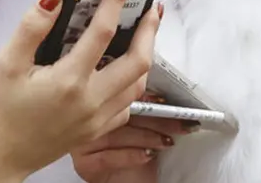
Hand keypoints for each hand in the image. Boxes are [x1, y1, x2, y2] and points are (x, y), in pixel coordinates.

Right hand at [0, 0, 160, 182]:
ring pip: (138, 85)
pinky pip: (128, 105)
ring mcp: (98, 119)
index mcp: (69, 80)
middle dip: (149, 29)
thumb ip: (32, 26)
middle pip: (138, 61)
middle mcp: (91, 100)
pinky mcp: (97, 131)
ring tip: (142, 34)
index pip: (103, 31)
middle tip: (151, 6)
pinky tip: (124, 71)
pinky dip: (133, 84)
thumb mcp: (6, 62)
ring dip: (145, 56)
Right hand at [72, 102, 195, 182]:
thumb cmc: (136, 155)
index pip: (119, 95)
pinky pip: (108, 157)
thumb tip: (160, 95)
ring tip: (166, 141)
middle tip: (177, 118)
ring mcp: (82, 143)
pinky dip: (132, 156)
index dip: (143, 96)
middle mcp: (86, 122)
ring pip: (115, 135)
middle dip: (152, 116)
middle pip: (118, 113)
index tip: (165, 100)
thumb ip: (142, 110)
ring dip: (146, 137)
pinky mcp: (85, 164)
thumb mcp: (141, 127)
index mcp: (96, 106)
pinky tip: (148, 156)